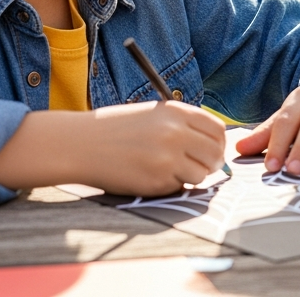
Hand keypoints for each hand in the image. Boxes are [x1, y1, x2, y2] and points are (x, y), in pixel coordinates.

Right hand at [0, 102, 226, 196]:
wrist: (79, 144)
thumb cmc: (116, 129)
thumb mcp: (153, 114)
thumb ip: (183, 125)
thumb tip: (215, 144)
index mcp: (176, 112)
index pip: (217, 129)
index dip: (219, 142)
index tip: (214, 150)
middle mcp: (175, 133)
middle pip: (214, 153)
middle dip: (212, 162)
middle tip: (202, 166)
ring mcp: (167, 158)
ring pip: (200, 174)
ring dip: (191, 175)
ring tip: (170, 170)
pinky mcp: (156, 181)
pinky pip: (178, 187)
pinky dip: (172, 185)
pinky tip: (152, 176)